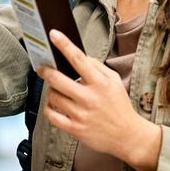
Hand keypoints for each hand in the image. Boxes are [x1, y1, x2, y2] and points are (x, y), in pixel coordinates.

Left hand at [39, 30, 163, 170]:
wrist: (127, 135)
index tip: (53, 35)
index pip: (79, 59)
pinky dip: (48, 108)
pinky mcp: (75, 129)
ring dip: (50, 91)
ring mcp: (81, 114)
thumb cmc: (119, 106)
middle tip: (42, 67)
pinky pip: (51, 115)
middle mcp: (89, 98)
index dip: (64, 45)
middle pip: (58, 79)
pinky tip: (53, 105)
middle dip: (46, 71)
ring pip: (53, 97)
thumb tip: (80, 57)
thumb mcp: (115, 81)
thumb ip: (98, 67)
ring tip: (55, 89)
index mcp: (100, 83)